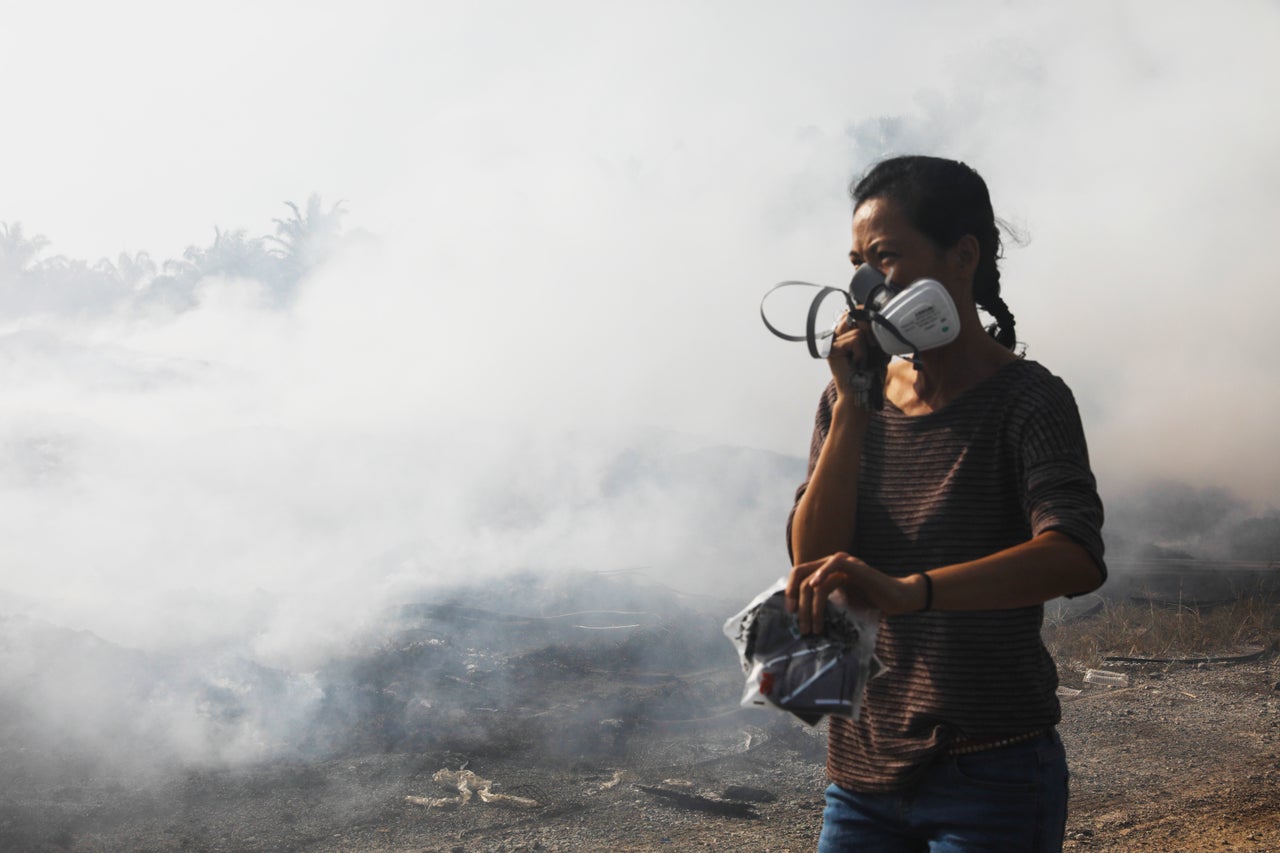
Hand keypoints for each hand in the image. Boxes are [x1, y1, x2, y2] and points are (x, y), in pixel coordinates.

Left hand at [785, 552, 923, 633]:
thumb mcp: (841, 603)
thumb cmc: (869, 602)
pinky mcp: (856, 566)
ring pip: (814, 579)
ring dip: (811, 606)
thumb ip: (825, 603)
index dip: (789, 591)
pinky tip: (816, 587)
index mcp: (826, 570)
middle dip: (798, 604)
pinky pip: (835, 565)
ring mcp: (843, 563)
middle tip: (802, 627)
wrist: (896, 599)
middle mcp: (831, 563)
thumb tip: (802, 619)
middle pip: (801, 577)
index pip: (798, 574)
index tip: (790, 613)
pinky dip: (823, 574)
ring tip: (814, 627)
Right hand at [826, 314, 873, 401]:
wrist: (863, 393)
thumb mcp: (878, 347)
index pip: (855, 312)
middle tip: (871, 349)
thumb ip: (875, 332)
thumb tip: (877, 316)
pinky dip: (862, 353)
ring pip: (858, 331)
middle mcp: (837, 335)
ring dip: (866, 348)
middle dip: (869, 332)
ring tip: (862, 361)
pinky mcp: (831, 349)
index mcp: (846, 333)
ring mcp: (832, 342)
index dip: (867, 317)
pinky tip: (857, 363)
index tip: (875, 336)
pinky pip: (855, 339)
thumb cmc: (871, 373)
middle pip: (854, 315)